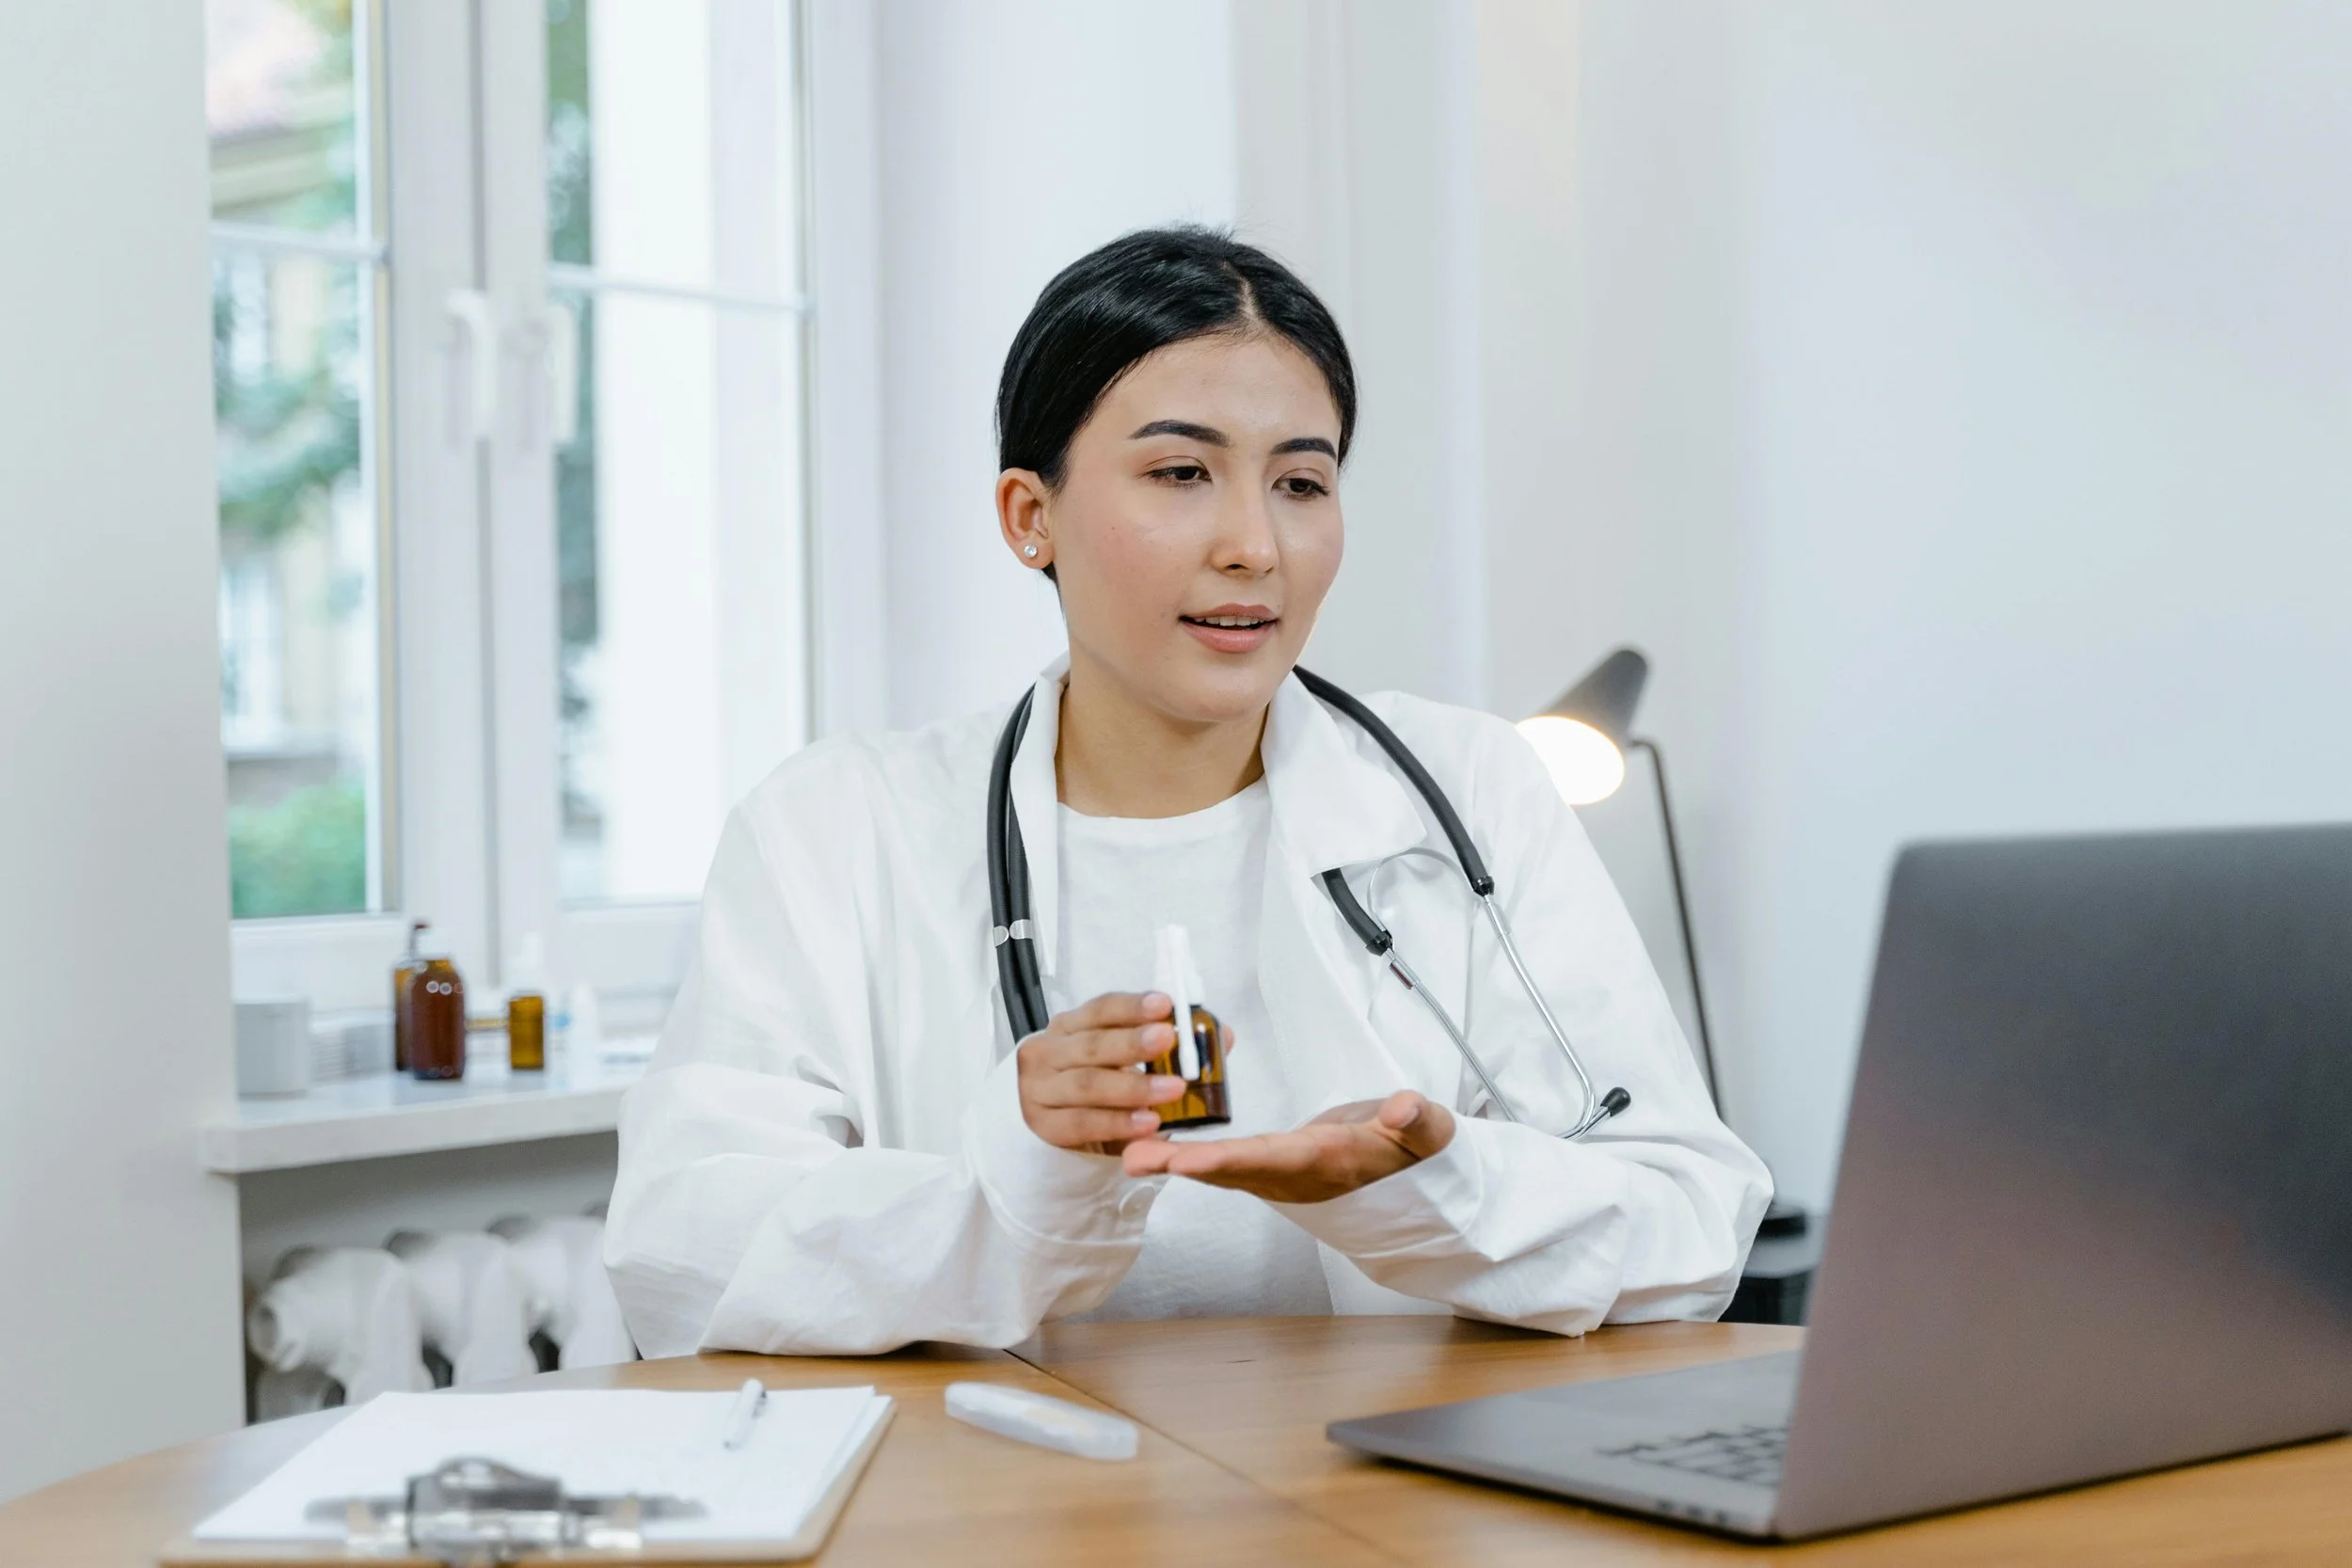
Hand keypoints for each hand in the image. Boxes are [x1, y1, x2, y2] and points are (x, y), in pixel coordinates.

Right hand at [1017, 992, 1191, 1154]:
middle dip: (1132, 1042)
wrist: (1056, 1122)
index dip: (1132, 1006)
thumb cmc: (1097, 1082)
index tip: (1165, 1004)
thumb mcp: (1124, 1059)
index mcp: (1069, 1025)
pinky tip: (1148, 1122)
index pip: (1100, 1009)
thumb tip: (1221, 1035)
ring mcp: (1040, 1089)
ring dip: (1133, 1087)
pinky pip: (1082, 1123)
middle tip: (1169, 1039)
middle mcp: (1048, 1051)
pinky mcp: (1044, 1125)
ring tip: (1172, 1089)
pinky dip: (1117, 1123)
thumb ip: (1170, 1048)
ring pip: (1088, 1084)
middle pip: (1092, 1045)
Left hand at [1120, 1091, 1455, 1202]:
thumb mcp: (1429, 1133)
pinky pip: (1222, 1162)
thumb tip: (1403, 1107)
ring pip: (1220, 1169)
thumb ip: (1417, 1120)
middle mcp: (1295, 1174)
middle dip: (1182, 1166)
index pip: (1273, 1159)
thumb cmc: (1412, 1148)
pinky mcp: (1268, 1166)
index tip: (1189, 1159)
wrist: (1409, 1174)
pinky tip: (1152, 1145)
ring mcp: (1278, 1174)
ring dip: (1175, 1163)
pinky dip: (1187, 1155)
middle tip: (1134, 1159)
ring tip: (1129, 1155)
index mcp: (1327, 1161)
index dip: (1229, 1160)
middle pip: (1232, 1170)